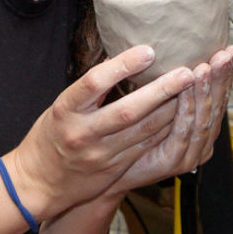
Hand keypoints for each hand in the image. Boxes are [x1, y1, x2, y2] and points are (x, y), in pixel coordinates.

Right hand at [6, 44, 202, 221]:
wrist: (38, 182)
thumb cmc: (51, 135)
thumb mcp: (61, 107)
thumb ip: (90, 90)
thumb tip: (124, 61)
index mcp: (65, 109)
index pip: (95, 82)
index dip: (123, 65)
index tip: (148, 50)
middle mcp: (83, 132)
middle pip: (128, 109)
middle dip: (162, 90)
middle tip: (187, 72)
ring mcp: (100, 154)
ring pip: (144, 130)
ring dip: (172, 109)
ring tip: (194, 90)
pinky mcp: (114, 169)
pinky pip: (145, 147)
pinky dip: (165, 130)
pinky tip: (181, 116)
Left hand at [104, 45, 232, 195]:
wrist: (107, 175)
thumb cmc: (130, 138)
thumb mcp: (154, 109)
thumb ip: (168, 90)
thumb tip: (167, 50)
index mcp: (200, 128)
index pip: (218, 98)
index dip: (225, 75)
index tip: (230, 50)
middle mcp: (200, 142)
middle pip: (217, 107)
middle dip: (221, 78)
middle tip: (224, 54)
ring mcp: (189, 154)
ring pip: (203, 119)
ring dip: (204, 91)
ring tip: (205, 68)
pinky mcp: (173, 162)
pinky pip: (183, 133)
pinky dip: (186, 110)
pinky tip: (186, 91)